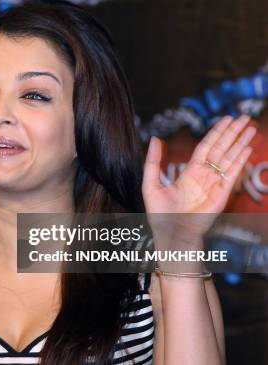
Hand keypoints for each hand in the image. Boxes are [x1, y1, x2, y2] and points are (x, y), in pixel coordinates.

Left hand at [142, 115, 255, 248]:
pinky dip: (240, 160)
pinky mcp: (222, 194)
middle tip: (245, 117)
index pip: (207, 146)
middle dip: (233, 133)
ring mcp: (215, 184)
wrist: (171, 234)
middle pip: (222, 148)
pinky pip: (232, 174)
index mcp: (190, 172)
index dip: (217, 132)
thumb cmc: (160, 214)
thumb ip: (153, 161)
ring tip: (251, 128)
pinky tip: (247, 148)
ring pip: (230, 158)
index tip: (227, 119)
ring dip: (240, 142)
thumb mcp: (151, 183)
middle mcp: (205, 175)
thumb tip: (155, 139)